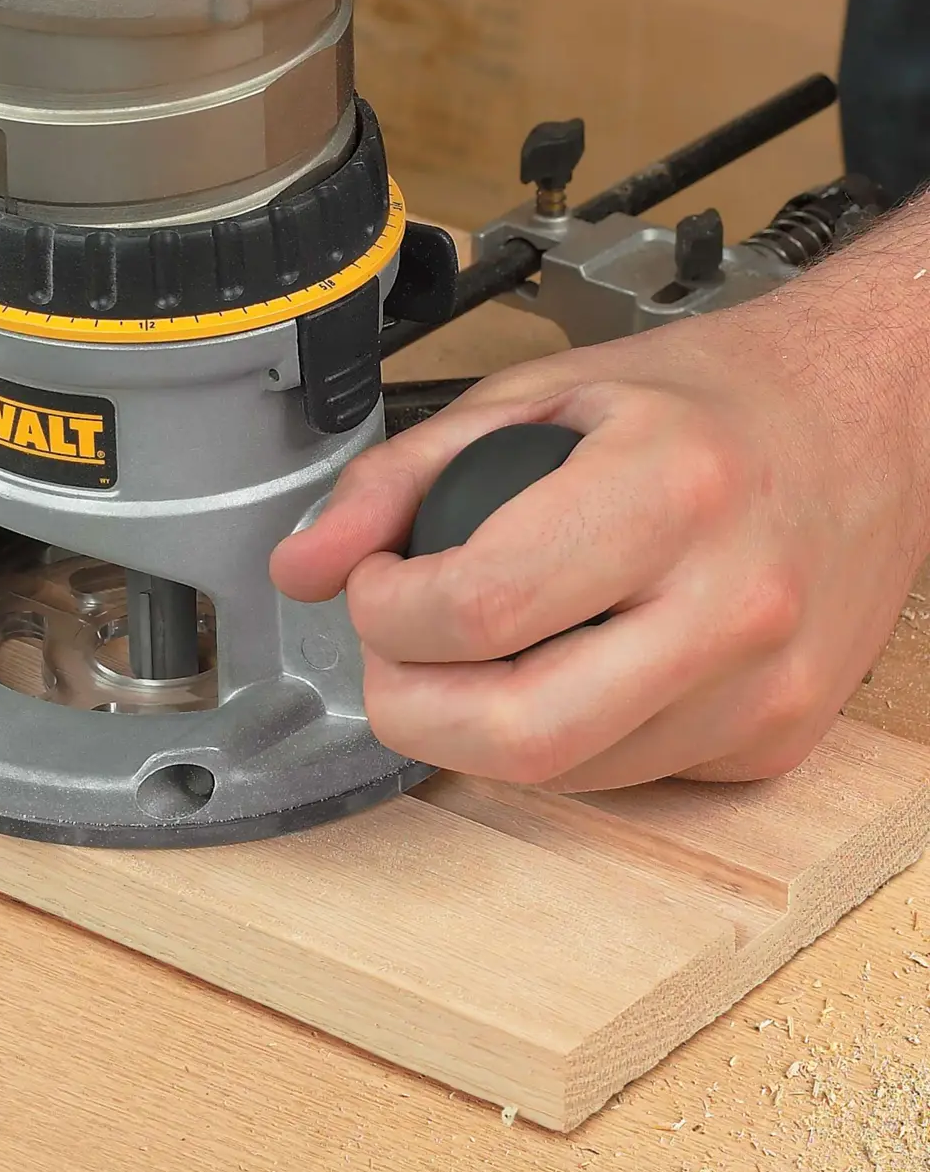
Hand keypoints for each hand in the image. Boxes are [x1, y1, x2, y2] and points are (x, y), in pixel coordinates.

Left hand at [272, 264, 929, 790]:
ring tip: (472, 648)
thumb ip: (404, 476)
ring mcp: (763, 687)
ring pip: (566, 774)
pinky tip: (562, 663)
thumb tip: (307, 562)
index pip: (481, 607)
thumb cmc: (709, 400)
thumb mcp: (541, 396)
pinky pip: (625, 775)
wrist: (865, 420)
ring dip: (478, 729)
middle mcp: (730, 603)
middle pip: (519, 735)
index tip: (374, 586)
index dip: (385, 612)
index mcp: (668, 492)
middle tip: (391, 652)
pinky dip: (560, 735)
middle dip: (410, 710)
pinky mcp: (774, 737)